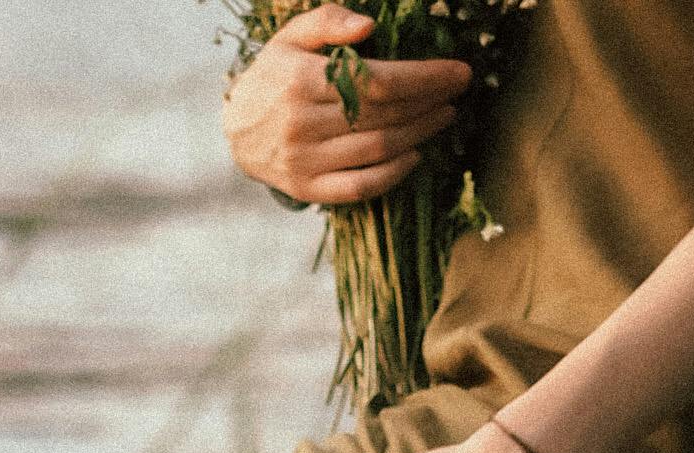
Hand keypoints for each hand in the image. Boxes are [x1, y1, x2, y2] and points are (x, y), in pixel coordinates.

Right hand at [223, 6, 470, 207]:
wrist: (237, 132)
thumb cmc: (275, 76)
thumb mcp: (292, 37)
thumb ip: (328, 21)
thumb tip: (369, 26)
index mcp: (300, 81)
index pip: (375, 81)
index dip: (422, 78)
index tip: (456, 72)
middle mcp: (301, 124)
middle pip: (383, 116)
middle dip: (428, 103)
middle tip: (455, 93)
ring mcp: (304, 162)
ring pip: (377, 150)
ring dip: (419, 134)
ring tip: (443, 117)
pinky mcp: (308, 190)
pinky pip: (360, 186)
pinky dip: (393, 174)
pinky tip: (415, 155)